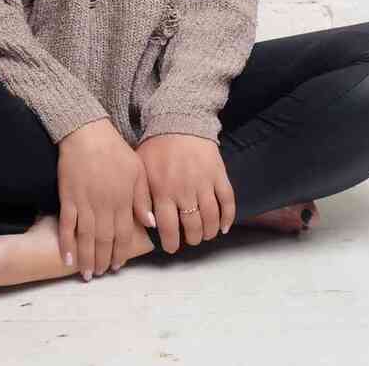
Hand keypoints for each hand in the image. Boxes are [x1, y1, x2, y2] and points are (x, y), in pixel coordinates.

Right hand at [57, 118, 155, 278]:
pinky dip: (67, 244)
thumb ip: (143, 198)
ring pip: (86, 238)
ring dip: (87, 258)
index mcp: (123, 200)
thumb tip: (150, 224)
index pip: (124, 234)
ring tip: (87, 273)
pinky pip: (67, 226)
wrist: (87, 133)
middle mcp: (104, 206)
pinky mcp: (68, 198)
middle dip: (103, 260)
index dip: (121, 252)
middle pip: (104, 240)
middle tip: (101, 273)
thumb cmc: (114, 149)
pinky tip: (67, 258)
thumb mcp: (137, 170)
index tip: (118, 265)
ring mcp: (85, 203)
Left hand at [135, 133, 235, 252]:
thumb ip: (140, 199)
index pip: (168, 227)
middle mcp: (184, 190)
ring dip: (209, 231)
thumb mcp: (140, 171)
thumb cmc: (156, 148)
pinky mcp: (219, 174)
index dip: (171, 243)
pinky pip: (228, 201)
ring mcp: (204, 182)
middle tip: (189, 240)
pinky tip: (224, 227)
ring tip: (204, 234)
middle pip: (192, 226)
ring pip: (211, 218)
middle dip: (191, 239)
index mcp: (163, 190)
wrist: (178, 121)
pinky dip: (228, 217)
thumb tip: (149, 225)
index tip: (172, 247)